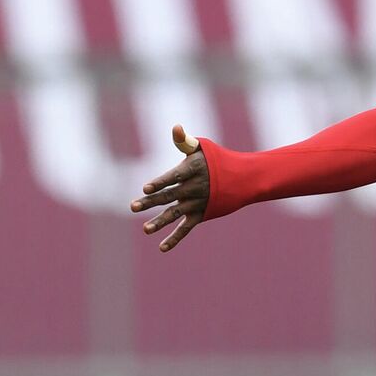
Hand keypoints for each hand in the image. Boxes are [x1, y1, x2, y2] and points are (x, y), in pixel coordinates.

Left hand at [130, 125, 208, 251]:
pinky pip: (186, 228)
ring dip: (160, 222)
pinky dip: (175, 238)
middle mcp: (194, 188)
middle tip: (133, 206)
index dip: (160, 182)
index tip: (146, 188)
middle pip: (169, 196)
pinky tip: (162, 247)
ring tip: (146, 229)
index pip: (174, 177)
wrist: (242, 179)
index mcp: (192, 170)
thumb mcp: (202, 148)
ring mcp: (197, 203)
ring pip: (176, 214)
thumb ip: (185, 142)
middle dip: (151, 201)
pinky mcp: (200, 215)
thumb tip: (175, 128)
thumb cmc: (217, 160)